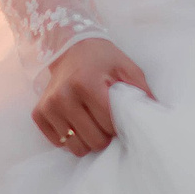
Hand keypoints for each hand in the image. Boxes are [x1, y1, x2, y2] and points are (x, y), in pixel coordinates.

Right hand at [32, 36, 152, 155]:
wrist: (70, 47)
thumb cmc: (102, 59)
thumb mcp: (126, 67)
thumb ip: (141, 91)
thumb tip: (155, 115)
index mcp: (86, 83)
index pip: (108, 123)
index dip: (120, 126)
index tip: (122, 119)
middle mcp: (64, 96)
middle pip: (93, 139)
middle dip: (105, 136)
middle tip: (108, 124)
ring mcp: (49, 106)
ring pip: (75, 146)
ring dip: (88, 140)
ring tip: (93, 124)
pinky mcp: (39, 114)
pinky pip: (59, 142)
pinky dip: (71, 137)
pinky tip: (77, 121)